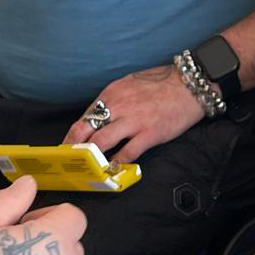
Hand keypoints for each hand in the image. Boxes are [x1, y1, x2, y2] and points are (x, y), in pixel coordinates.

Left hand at [60, 64, 204, 162]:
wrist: (190, 85)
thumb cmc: (160, 84)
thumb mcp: (129, 85)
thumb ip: (113, 102)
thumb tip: (98, 120)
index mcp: (112, 93)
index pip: (84, 117)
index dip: (72, 136)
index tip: (64, 149)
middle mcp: (118, 106)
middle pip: (86, 130)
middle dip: (74, 149)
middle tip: (68, 164)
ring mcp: (134, 121)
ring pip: (102, 142)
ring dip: (92, 157)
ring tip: (87, 169)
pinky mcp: (150, 133)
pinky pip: (128, 152)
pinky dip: (118, 163)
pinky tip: (114, 169)